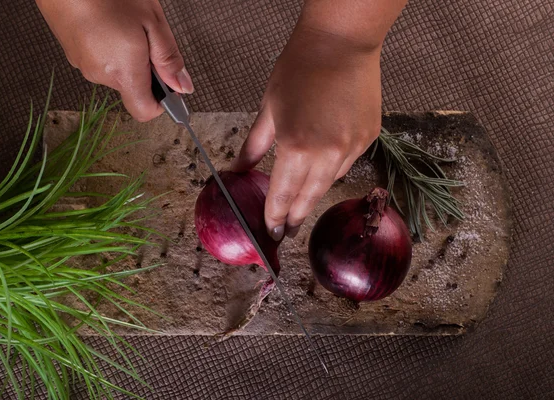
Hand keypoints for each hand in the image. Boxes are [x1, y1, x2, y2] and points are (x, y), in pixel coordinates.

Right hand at [35, 0, 192, 121]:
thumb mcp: (152, 21)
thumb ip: (169, 58)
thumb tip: (182, 86)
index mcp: (123, 72)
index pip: (145, 111)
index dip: (162, 102)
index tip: (170, 85)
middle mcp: (101, 75)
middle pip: (133, 88)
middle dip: (145, 68)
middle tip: (146, 36)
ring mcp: (83, 65)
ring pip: (116, 72)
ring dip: (127, 55)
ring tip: (124, 24)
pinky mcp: (73, 54)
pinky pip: (100, 59)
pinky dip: (109, 47)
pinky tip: (109, 23)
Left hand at [232, 24, 381, 239]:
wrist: (340, 44)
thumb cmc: (299, 70)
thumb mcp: (268, 110)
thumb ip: (253, 147)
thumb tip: (237, 170)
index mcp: (296, 147)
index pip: (282, 195)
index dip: (274, 216)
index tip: (271, 232)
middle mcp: (327, 154)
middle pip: (308, 199)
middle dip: (295, 217)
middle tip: (286, 231)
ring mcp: (352, 148)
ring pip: (328, 184)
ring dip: (312, 194)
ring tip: (301, 202)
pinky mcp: (368, 139)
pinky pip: (346, 165)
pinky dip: (331, 170)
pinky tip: (321, 166)